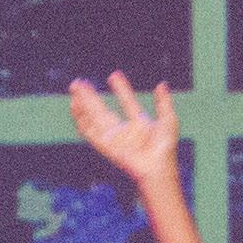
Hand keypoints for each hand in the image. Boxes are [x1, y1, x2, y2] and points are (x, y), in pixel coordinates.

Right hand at [69, 71, 180, 186]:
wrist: (158, 167)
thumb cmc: (165, 150)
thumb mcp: (168, 122)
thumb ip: (164, 103)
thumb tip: (161, 84)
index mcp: (139, 125)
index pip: (127, 103)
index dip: (121, 89)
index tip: (114, 74)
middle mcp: (124, 131)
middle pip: (102, 110)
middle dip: (90, 95)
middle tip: (80, 81)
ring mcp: (113, 138)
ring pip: (92, 117)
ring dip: (82, 102)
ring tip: (75, 87)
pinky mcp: (104, 144)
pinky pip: (87, 131)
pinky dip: (79, 118)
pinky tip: (74, 104)